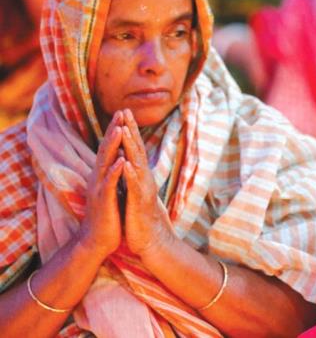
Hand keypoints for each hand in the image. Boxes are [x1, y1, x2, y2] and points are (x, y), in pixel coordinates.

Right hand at [78, 111, 124, 257]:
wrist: (96, 241)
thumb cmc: (107, 216)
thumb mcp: (111, 191)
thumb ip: (114, 176)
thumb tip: (119, 160)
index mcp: (103, 176)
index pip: (109, 149)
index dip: (115, 132)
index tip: (123, 115)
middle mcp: (98, 178)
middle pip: (106, 149)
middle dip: (114, 130)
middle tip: (121, 112)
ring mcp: (100, 188)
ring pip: (106, 162)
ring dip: (112, 145)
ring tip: (120, 128)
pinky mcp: (103, 201)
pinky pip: (109, 183)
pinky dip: (115, 171)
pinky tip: (120, 160)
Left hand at [120, 109, 175, 255]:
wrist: (154, 244)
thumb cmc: (143, 221)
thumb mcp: (136, 196)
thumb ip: (133, 181)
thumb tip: (128, 166)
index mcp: (141, 178)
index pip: (134, 151)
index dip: (129, 132)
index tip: (123, 114)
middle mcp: (144, 180)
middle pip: (137, 151)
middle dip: (130, 131)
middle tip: (125, 111)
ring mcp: (144, 191)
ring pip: (137, 164)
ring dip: (131, 147)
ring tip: (125, 130)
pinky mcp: (140, 204)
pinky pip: (134, 187)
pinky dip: (130, 174)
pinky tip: (125, 163)